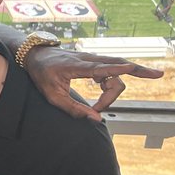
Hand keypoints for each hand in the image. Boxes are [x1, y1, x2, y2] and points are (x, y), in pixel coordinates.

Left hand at [25, 48, 163, 121]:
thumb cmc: (42, 74)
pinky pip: (112, 69)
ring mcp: (92, 58)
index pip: (100, 67)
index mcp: (76, 66)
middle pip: (118, 66)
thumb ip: (73, 109)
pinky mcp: (94, 61)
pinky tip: (101, 92)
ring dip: (115, 87)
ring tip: (99, 105)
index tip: (131, 68)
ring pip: (117, 68)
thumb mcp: (51, 96)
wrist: (35, 54)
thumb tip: (97, 119)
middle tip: (129, 92)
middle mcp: (88, 59)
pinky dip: (111, 82)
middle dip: (138, 73)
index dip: (116, 69)